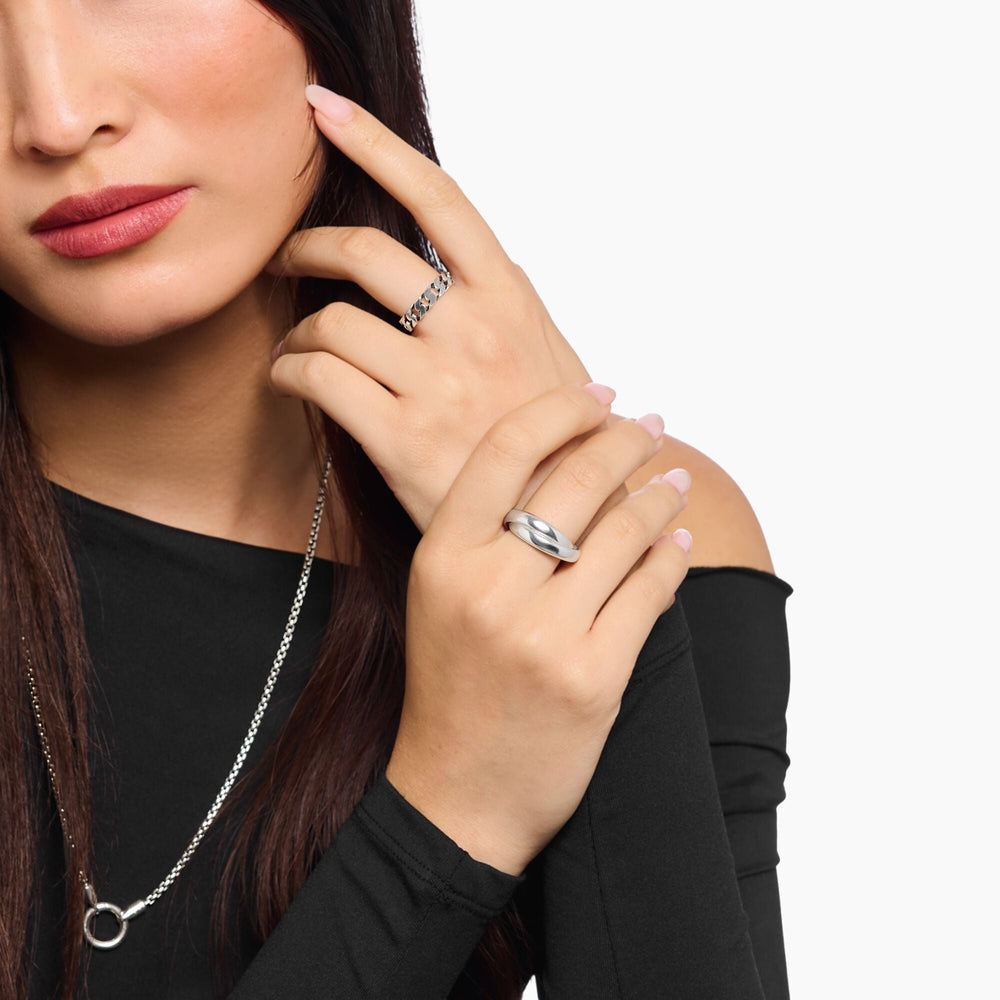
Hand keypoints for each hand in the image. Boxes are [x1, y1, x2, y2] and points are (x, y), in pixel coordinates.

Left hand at [267, 85, 601, 531]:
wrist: (564, 524)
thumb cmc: (557, 440)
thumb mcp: (553, 356)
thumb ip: (510, 306)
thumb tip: (479, 261)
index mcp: (509, 299)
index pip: (438, 199)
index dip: (376, 144)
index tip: (326, 111)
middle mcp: (474, 330)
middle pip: (366, 252)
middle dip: (308, 247)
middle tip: (288, 259)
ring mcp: (437, 383)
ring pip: (330, 322)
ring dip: (298, 330)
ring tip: (299, 347)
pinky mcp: (401, 437)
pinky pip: (317, 379)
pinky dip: (289, 371)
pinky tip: (292, 380)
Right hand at [386, 384, 691, 874]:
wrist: (458, 793)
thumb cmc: (450, 685)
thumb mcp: (442, 595)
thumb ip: (487, 528)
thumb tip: (570, 454)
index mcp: (442, 558)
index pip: (506, 448)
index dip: (561, 408)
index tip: (599, 393)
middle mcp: (488, 589)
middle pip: (575, 479)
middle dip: (625, 439)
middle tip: (650, 425)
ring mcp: (543, 637)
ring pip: (625, 531)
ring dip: (659, 495)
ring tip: (673, 479)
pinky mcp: (594, 678)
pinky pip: (651, 591)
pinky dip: (672, 556)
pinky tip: (678, 540)